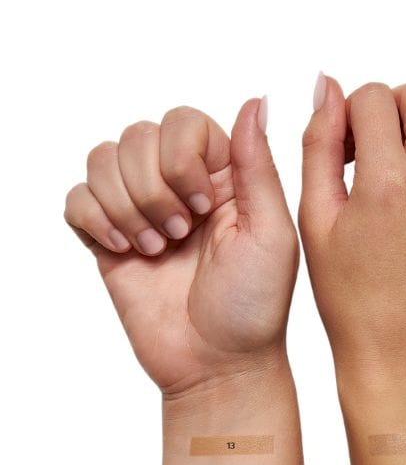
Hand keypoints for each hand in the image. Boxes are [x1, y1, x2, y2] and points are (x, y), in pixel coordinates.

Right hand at [65, 99, 298, 393]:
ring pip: (102, 160)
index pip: (183, 122)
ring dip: (126, 207)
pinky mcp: (109, 239)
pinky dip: (95, 220)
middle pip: (137, 136)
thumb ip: (258, 167)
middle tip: (180, 236)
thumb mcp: (271, 233)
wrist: (217, 365)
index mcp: (224, 179)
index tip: (200, 207)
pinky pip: (76, 198)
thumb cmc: (255, 306)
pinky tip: (126, 253)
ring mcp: (142, 212)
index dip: (180, 157)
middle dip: (152, 188)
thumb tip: (256, 99)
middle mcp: (180, 187)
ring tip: (157, 250)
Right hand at [298, 76, 405, 388]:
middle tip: (379, 147)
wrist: (401, 359)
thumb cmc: (351, 302)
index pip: (374, 96)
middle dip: (394, 109)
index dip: (351, 113)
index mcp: (385, 185)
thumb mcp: (316, 222)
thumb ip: (318, 147)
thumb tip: (327, 87)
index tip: (346, 146)